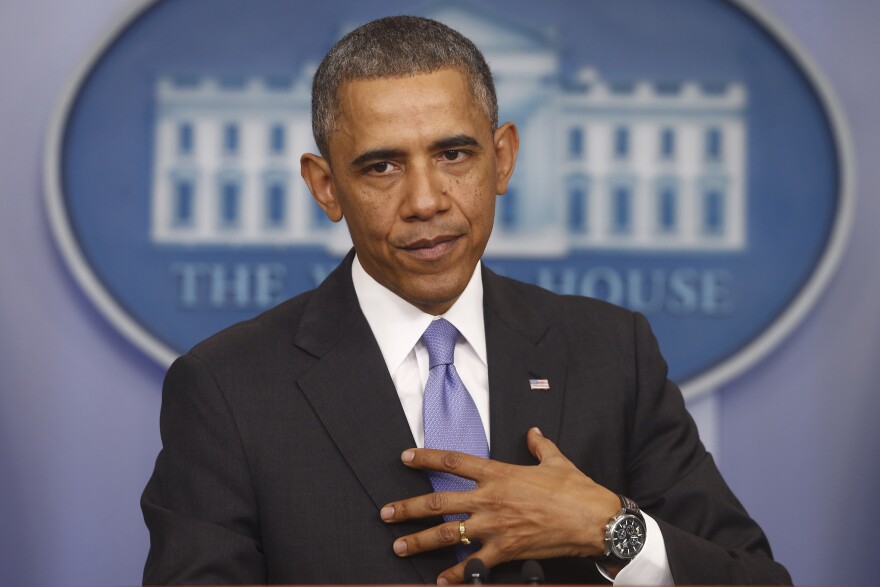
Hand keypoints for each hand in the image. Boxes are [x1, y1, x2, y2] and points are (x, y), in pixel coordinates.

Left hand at [379, 427, 620, 583]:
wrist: (593, 519)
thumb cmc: (574, 488)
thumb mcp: (555, 460)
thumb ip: (538, 445)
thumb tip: (533, 433)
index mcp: (498, 473)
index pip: (453, 461)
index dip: (426, 458)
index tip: (405, 458)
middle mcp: (490, 499)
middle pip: (439, 502)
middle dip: (408, 508)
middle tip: (385, 513)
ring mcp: (495, 527)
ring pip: (447, 535)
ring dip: (419, 541)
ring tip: (399, 546)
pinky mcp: (505, 551)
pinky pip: (474, 566)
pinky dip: (456, 576)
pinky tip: (440, 581)